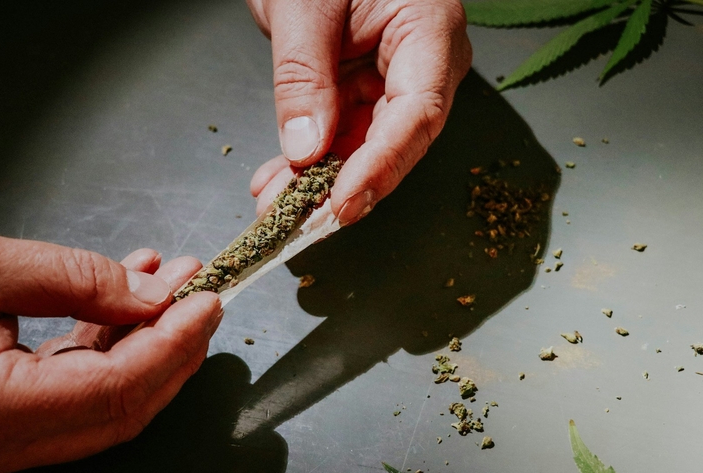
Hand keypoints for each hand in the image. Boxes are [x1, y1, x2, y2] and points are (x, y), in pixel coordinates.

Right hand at [0, 218, 221, 472]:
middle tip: (202, 295)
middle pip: (118, 408)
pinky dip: (102, 343)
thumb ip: (76, 280)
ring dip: (141, 339)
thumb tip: (153, 297)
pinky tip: (123, 295)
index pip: (117, 391)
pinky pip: (66, 387)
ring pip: (98, 400)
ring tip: (170, 281)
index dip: (173, 345)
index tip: (208, 301)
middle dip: (170, 348)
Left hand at [247, 0, 471, 224]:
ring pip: (364, 148)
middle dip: (344, 185)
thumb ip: (304, 76)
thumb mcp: (304, 6)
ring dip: (318, 182)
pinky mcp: (365, 90)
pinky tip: (277, 182)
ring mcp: (394, 79)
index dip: (382, 165)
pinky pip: (342, 135)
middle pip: (395, 140)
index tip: (343, 203)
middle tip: (299, 221)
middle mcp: (423, 62)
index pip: (417, 112)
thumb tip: (306, 150)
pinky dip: (308, 162)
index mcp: (429, 29)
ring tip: (273, 205)